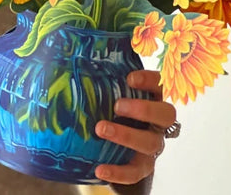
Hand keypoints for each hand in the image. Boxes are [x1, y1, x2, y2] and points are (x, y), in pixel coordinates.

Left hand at [94, 69, 176, 184]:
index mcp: (152, 99)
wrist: (120, 148)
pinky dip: (118, 172)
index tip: (129, 78)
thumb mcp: (110, 92)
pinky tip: (99, 169)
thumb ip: (100, 79)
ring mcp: (152, 145)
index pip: (160, 85)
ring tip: (101, 129)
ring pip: (150, 143)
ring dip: (126, 136)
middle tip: (117, 106)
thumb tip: (65, 58)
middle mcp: (158, 123)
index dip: (150, 81)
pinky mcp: (143, 166)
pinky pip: (135, 172)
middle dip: (143, 109)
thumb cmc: (112, 110)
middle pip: (166, 114)